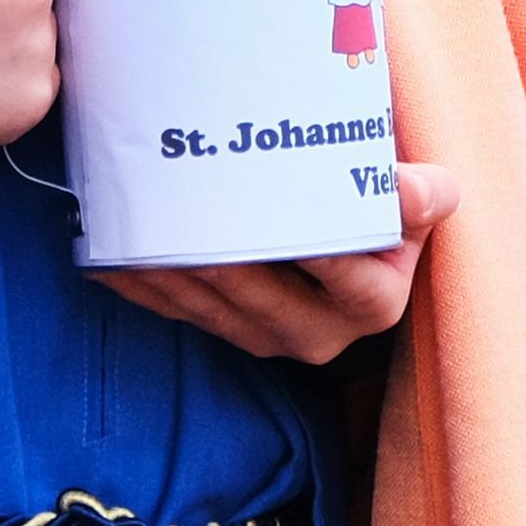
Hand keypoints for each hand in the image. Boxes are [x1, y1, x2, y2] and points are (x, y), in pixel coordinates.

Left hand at [95, 161, 459, 363]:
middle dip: (219, 252)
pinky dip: (141, 280)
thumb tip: (418, 191)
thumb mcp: (407, 189)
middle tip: (182, 203)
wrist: (342, 222)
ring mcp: (267, 336)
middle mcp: (321, 333)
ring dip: (169, 264)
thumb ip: (417, 190)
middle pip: (262, 294)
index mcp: (374, 301)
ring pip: (211, 304)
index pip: (349, 283)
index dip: (317, 254)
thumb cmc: (375, 191)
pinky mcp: (226, 331)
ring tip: (136, 218)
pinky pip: (177, 311)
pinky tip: (107, 248)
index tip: (285, 212)